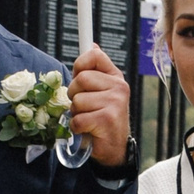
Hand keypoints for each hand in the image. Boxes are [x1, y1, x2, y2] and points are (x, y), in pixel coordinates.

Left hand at [69, 45, 129, 167]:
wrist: (113, 148)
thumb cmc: (102, 118)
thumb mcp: (100, 91)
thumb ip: (94, 71)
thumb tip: (92, 45)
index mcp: (115, 77)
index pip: (94, 55)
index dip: (79, 65)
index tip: (78, 77)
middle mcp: (119, 87)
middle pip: (81, 79)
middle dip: (74, 95)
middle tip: (84, 106)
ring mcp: (115, 103)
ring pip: (78, 101)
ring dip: (76, 113)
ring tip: (88, 119)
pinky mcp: (107, 119)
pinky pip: (78, 119)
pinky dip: (77, 127)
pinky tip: (88, 130)